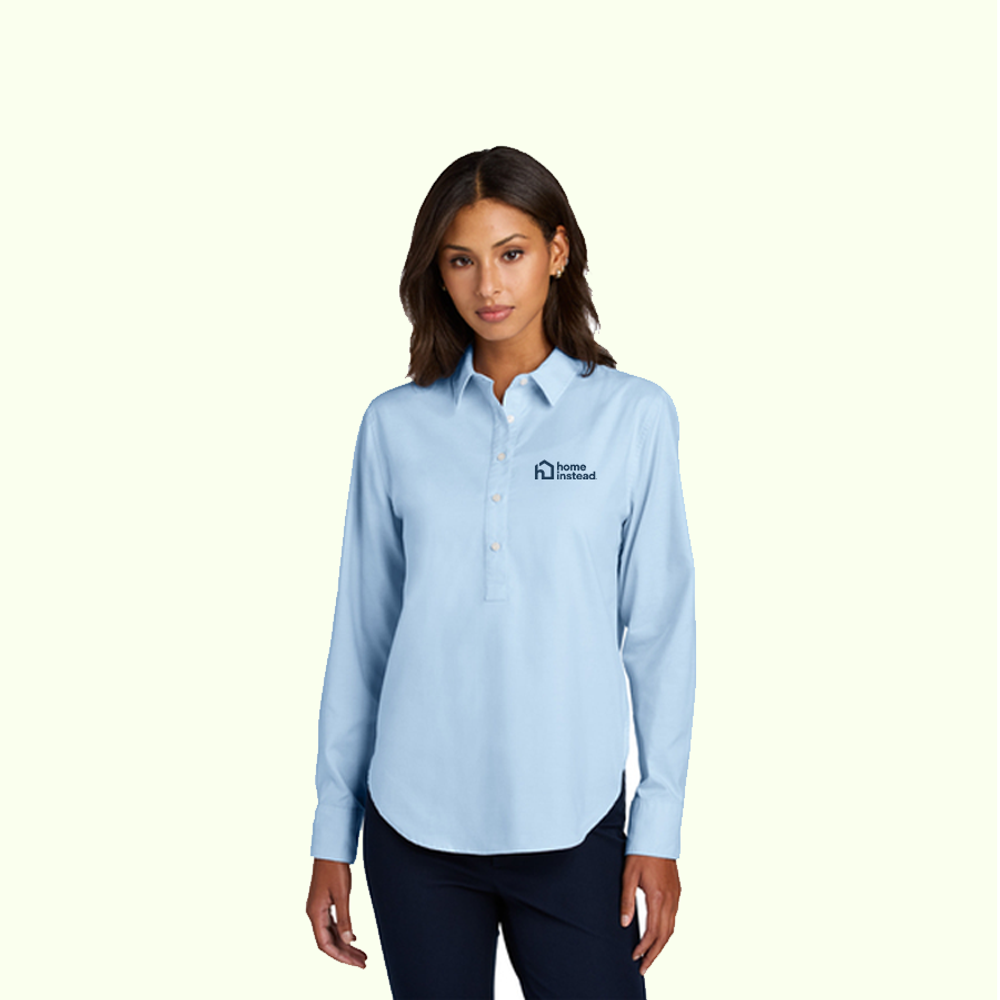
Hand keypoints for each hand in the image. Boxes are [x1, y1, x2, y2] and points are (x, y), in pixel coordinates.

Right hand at [306, 858, 368, 968]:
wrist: (331, 849)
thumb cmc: (335, 868)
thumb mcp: (342, 894)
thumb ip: (344, 918)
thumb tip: (348, 940)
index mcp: (315, 913)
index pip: (324, 944)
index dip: (340, 956)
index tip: (355, 963)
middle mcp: (314, 913)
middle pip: (328, 941)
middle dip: (345, 954)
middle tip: (363, 962)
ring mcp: (318, 908)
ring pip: (331, 934)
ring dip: (346, 944)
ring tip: (362, 954)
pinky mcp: (324, 903)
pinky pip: (332, 924)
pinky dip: (343, 933)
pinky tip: (353, 937)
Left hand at [619, 854, 680, 976]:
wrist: (657, 835)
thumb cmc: (640, 852)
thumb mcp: (628, 875)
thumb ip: (627, 900)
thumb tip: (624, 924)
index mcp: (657, 897)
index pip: (653, 932)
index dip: (644, 948)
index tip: (635, 957)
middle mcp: (670, 900)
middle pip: (665, 936)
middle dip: (654, 954)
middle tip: (644, 968)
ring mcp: (676, 896)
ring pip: (672, 929)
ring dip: (661, 945)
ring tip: (650, 956)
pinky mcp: (677, 892)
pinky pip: (674, 918)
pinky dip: (667, 932)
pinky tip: (659, 935)